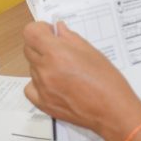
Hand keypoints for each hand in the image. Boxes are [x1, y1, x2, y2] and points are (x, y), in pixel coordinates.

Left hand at [23, 21, 140, 140]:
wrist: (112, 111)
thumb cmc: (107, 81)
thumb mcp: (91, 51)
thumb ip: (70, 38)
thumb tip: (58, 29)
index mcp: (56, 53)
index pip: (30, 33)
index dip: (39, 29)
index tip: (50, 33)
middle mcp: (45, 70)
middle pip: (28, 49)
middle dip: (41, 45)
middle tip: (59, 50)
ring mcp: (42, 88)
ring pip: (32, 67)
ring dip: (42, 64)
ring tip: (63, 70)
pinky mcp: (42, 104)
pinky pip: (30, 87)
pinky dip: (38, 82)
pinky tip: (53, 83)